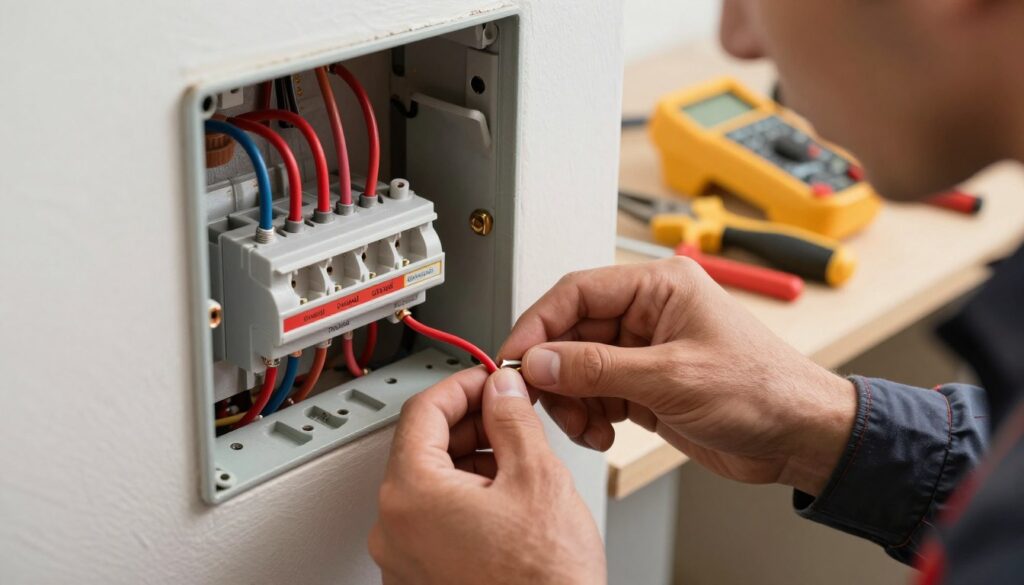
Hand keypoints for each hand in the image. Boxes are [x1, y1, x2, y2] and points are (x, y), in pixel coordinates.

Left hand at [369, 367, 604, 584]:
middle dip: (470, 424)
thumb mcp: (537, 478)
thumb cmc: (544, 583)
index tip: (488, 381)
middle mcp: (393, 529)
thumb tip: (502, 390)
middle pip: (422, 447)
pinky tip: (505, 499)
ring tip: (518, 461)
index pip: (422, 411)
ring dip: (469, 461)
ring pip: (429, 485)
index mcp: (411, 495)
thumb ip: (512, 420)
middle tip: (510, 414)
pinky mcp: (420, 580)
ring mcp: (403, 561)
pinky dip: (463, 499)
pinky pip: (433, 522)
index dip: (462, 385)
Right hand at [499, 258, 856, 495]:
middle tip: (541, 401)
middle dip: (554, 371)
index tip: (513, 359)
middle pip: (571, 332)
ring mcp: (645, 350)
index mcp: (660, 287)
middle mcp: (648, 313)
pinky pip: (596, 393)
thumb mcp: (672, 377)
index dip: (538, 325)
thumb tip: (539, 361)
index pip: (577, 292)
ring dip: (571, 400)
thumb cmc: (763, 391)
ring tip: (585, 426)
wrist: (799, 436)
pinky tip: (601, 433)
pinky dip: (588, 415)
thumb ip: (598, 368)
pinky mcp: (645, 384)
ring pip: (578, 366)